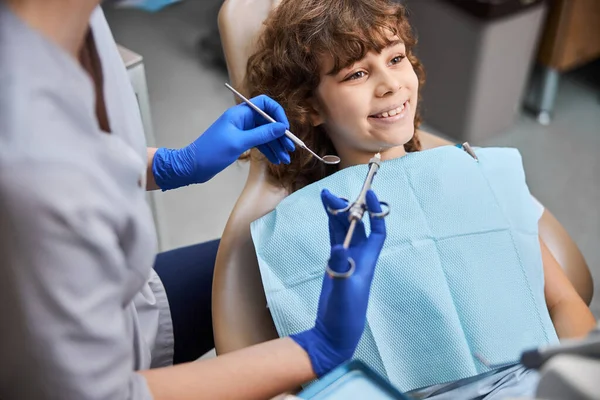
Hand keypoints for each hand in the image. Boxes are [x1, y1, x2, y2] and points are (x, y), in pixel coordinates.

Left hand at [151, 95, 294, 189]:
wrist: (192, 166)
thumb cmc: (211, 152)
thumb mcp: (239, 142)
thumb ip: (262, 134)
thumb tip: (281, 127)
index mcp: (240, 114)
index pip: (264, 104)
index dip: (277, 114)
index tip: (285, 129)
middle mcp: (242, 120)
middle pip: (267, 122)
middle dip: (279, 135)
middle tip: (290, 148)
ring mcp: (241, 131)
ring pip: (264, 135)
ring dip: (275, 146)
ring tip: (285, 159)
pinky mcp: (240, 142)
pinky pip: (259, 143)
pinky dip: (268, 151)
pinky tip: (276, 159)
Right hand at [291, 189, 386, 376]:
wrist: (336, 331)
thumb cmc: (345, 313)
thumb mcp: (343, 289)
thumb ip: (341, 267)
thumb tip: (338, 246)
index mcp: (367, 260)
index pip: (377, 231)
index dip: (375, 212)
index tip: (370, 194)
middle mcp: (359, 257)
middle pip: (356, 226)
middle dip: (347, 208)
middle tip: (330, 194)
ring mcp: (347, 260)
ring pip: (343, 230)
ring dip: (337, 214)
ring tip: (326, 197)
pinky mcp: (336, 265)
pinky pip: (335, 238)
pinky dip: (331, 226)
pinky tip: (327, 215)